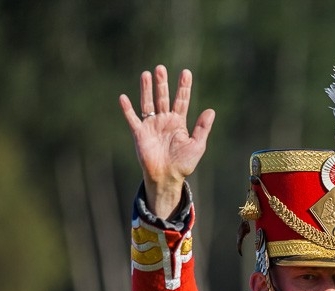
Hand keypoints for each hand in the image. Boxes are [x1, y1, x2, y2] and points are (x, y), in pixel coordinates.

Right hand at [119, 65, 214, 216]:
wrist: (167, 178)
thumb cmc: (183, 164)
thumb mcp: (197, 145)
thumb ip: (202, 128)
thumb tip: (211, 110)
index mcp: (178, 122)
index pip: (181, 100)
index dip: (183, 87)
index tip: (186, 72)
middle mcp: (164, 120)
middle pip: (163, 97)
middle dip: (162, 83)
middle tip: (160, 68)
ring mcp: (151, 126)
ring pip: (148, 103)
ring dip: (146, 89)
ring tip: (146, 74)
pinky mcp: (140, 134)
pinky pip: (132, 119)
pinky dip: (127, 109)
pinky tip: (123, 98)